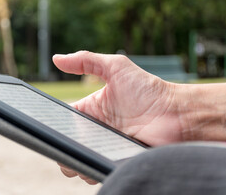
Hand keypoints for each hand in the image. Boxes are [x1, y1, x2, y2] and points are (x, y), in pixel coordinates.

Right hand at [53, 51, 182, 182]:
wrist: (176, 113)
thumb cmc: (148, 89)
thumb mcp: (115, 66)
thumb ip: (86, 60)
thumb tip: (56, 58)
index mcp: (92, 108)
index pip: (65, 118)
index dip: (54, 122)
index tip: (49, 124)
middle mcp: (96, 129)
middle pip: (68, 141)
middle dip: (61, 145)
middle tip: (62, 143)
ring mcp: (106, 145)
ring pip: (79, 158)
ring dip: (73, 159)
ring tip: (76, 153)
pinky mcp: (116, 159)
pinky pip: (96, 167)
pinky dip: (89, 168)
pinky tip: (90, 162)